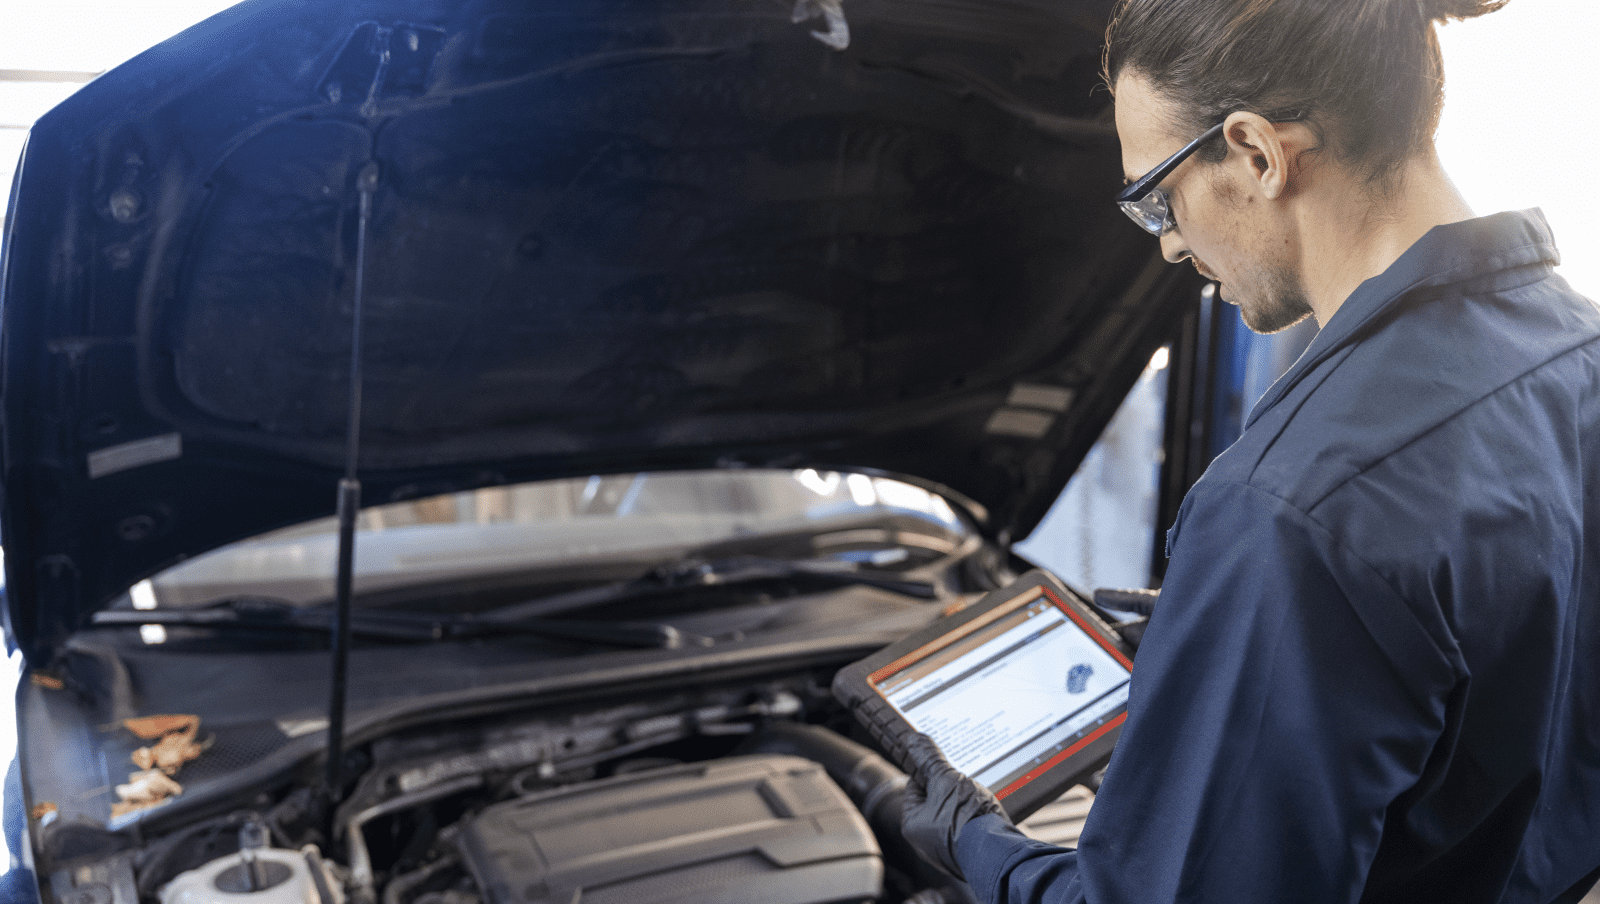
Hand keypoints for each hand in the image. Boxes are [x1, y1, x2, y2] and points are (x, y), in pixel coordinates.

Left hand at [900, 732, 1009, 877]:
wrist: (997, 851)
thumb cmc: (966, 820)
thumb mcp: (945, 779)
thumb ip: (930, 759)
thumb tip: (915, 741)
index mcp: (911, 823)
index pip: (914, 786)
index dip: (929, 772)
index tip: (941, 765)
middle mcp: (925, 841)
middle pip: (935, 802)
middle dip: (949, 789)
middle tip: (962, 781)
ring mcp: (946, 851)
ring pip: (953, 816)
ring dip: (964, 804)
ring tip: (977, 797)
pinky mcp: (965, 857)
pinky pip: (967, 831)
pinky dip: (975, 821)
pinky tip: (985, 815)